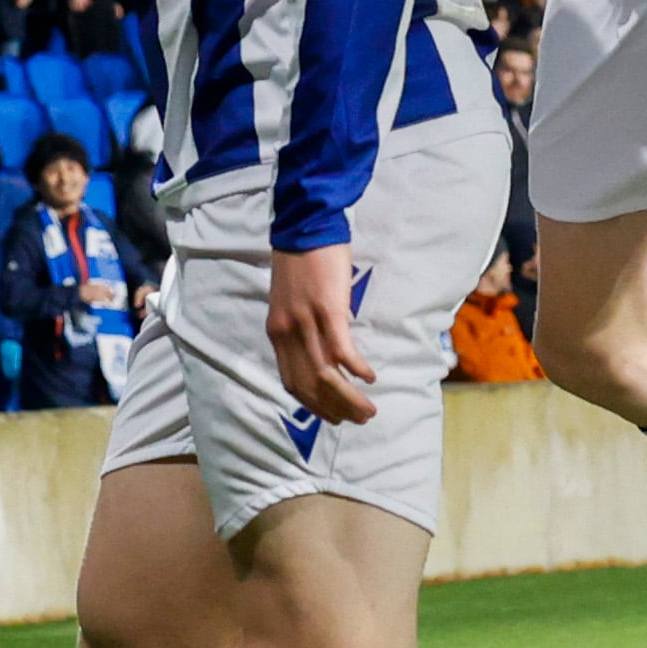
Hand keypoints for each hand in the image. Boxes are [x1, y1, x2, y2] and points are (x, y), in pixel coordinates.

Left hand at [268, 242, 378, 423]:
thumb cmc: (301, 262)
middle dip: (335, 409)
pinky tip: (369, 378)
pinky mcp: (328, 310)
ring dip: (348, 398)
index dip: (313, 405)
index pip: (292, 382)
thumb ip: (299, 328)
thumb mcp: (290, 302)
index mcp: (277, 333)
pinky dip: (355, 369)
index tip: (332, 418)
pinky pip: (341, 350)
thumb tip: (319, 350)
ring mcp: (307, 323)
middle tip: (358, 419)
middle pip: (310, 385)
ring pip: (326, 374)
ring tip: (368, 409)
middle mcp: (288, 333)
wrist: (305, 229)